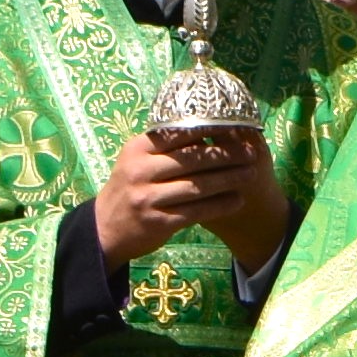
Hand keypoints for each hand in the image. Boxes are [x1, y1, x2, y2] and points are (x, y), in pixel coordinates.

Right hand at [94, 127, 291, 276]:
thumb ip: (165, 148)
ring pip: (198, 186)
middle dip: (227, 155)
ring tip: (251, 174)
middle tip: (251, 153)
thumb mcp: (137, 161)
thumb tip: (208, 129)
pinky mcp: (159, 222)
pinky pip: (197, 211)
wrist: (105, 228)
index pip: (179, 133)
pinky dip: (220, 205)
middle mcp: (140, 171)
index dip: (211, 129)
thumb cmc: (130, 187)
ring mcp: (148, 198)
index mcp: (137, 149)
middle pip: (192, 159)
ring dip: (229, 179)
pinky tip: (237, 200)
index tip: (237, 128)